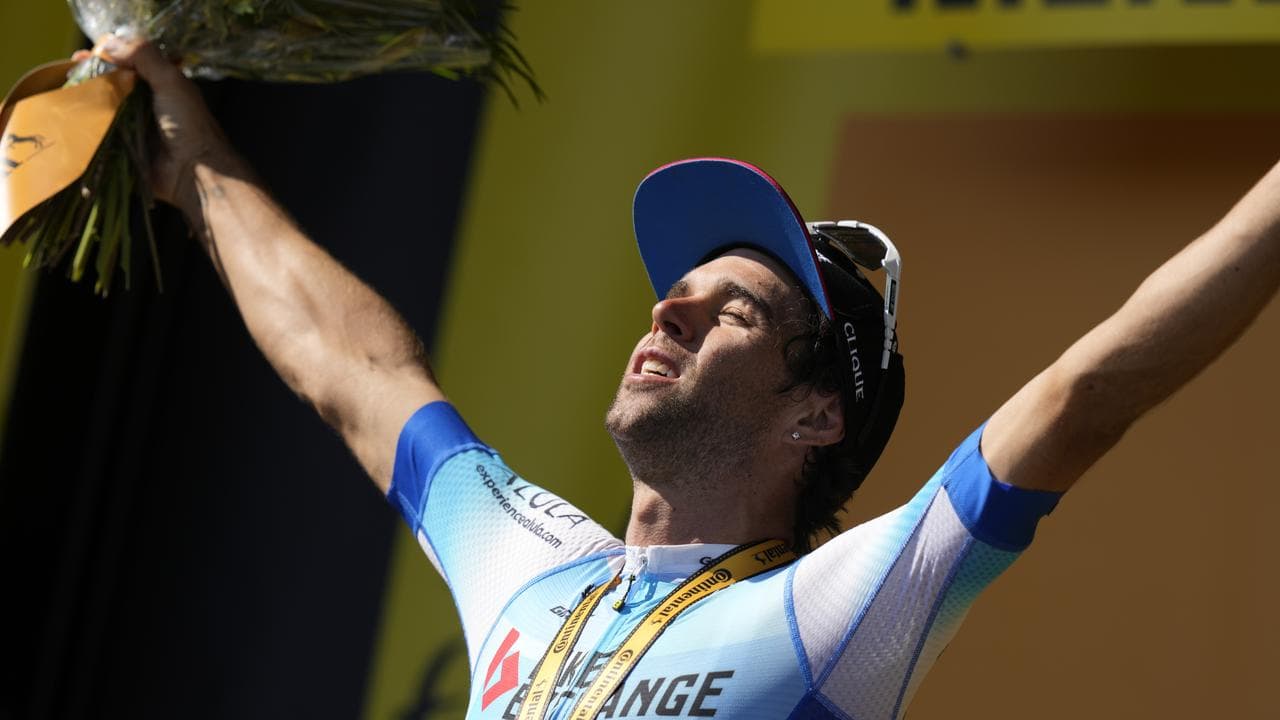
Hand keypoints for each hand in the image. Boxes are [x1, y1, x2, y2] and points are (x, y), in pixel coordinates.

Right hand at [87, 36, 238, 216]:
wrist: (193, 170)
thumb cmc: (187, 124)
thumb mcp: (170, 82)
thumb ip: (144, 56)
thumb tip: (110, 42)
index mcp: (161, 85)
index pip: (129, 63)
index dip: (108, 56)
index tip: (86, 54)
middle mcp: (146, 103)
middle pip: (112, 83)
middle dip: (90, 76)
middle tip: (72, 71)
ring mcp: (133, 125)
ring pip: (103, 106)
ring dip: (84, 99)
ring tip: (66, 90)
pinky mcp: (123, 146)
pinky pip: (100, 132)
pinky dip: (85, 124)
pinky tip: (69, 116)